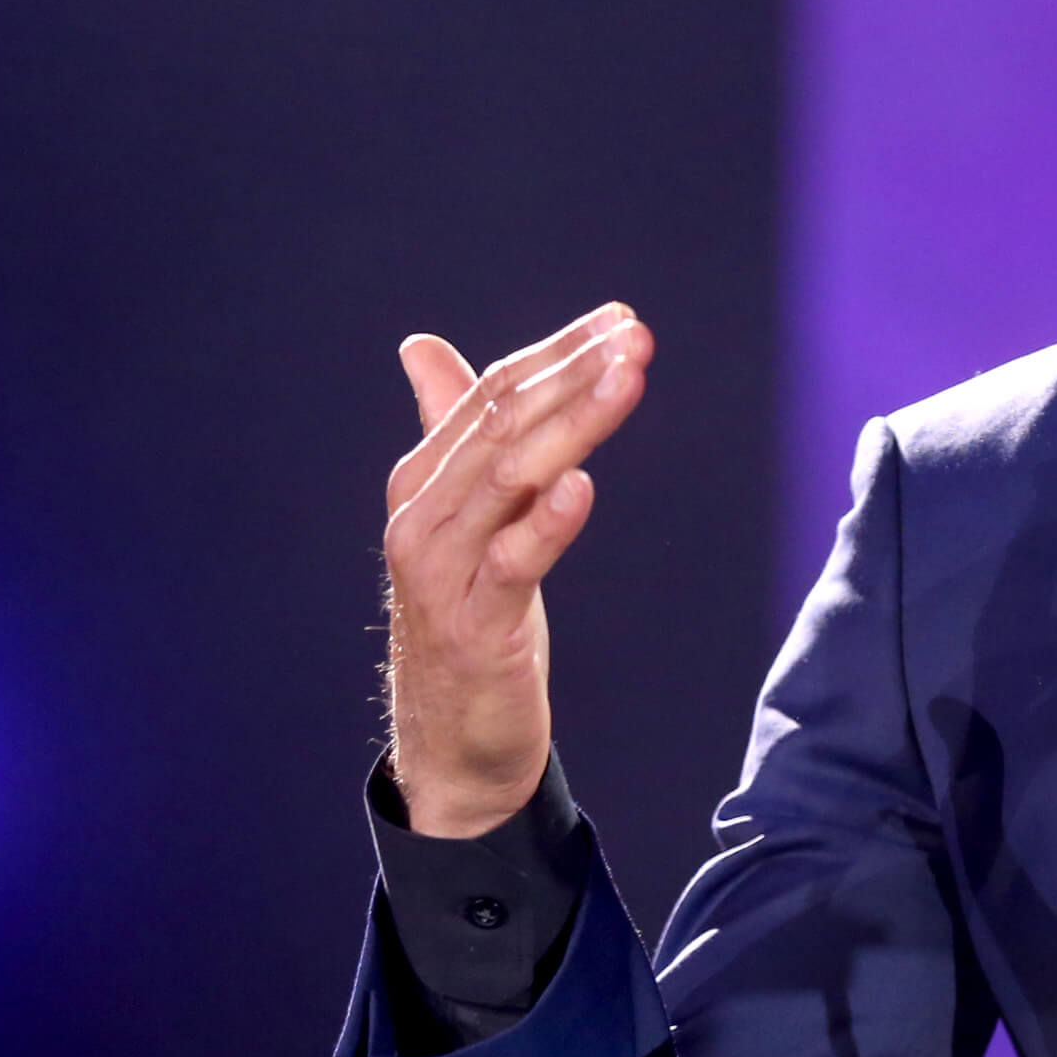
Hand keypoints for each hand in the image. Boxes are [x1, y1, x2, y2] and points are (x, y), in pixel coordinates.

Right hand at [380, 302, 651, 837]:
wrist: (452, 737)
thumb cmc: (470, 613)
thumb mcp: (467, 517)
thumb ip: (453, 431)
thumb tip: (419, 347)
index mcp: (423, 480)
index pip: (492, 394)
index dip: (557, 352)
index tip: (621, 319)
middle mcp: (423, 516)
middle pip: (504, 424)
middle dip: (574, 374)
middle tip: (637, 336)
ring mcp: (441, 571)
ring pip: (510, 477)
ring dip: (575, 423)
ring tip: (627, 380)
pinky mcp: (475, 627)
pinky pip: (512, 563)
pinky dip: (546, 521)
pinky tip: (583, 484)